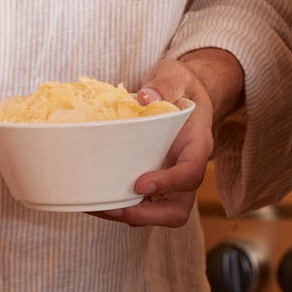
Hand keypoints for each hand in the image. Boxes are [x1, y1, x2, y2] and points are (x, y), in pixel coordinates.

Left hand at [90, 49, 241, 228]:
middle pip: (179, 209)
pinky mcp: (153, 182)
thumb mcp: (176, 75)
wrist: (182, 95)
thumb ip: (166, 83)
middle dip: (150, 216)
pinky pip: (141, 204)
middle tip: (119, 210)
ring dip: (130, 217)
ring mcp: (170, 181)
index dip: (169, 183)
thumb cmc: (180, 86)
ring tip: (100, 208)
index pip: (191, 172)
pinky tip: (94, 200)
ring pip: (160, 213)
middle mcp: (186, 169)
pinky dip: (120, 207)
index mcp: (197, 145)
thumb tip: (146, 97)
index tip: (140, 184)